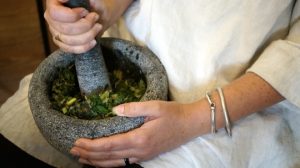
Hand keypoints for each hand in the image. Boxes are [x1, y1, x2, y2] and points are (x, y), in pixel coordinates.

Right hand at [44, 0, 103, 52]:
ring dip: (88, 35)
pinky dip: (85, 46)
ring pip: (69, 41)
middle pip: (65, 29)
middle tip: (95, 17)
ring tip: (98, 27)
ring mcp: (55, 32)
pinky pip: (71, 49)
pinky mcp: (62, 43)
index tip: (85, 11)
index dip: (72, 15)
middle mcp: (51, 18)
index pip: (55, 13)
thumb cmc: (93, 4)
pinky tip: (93, 41)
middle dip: (85, 25)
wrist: (99, 14)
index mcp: (53, 4)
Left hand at [70, 101, 192, 167]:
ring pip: (114, 164)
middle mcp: (140, 151)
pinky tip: (102, 162)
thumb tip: (113, 110)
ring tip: (82, 158)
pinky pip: (123, 163)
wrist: (191, 124)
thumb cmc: (173, 113)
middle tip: (73, 150)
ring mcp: (143, 156)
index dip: (91, 145)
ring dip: (96, 162)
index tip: (77, 142)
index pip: (109, 145)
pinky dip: (109, 164)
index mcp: (140, 138)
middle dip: (89, 154)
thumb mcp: (154, 106)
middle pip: (108, 157)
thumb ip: (133, 108)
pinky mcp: (147, 155)